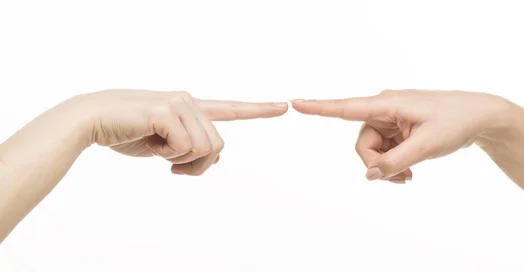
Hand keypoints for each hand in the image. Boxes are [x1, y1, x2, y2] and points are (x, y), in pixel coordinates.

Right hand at [71, 89, 287, 175]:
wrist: (92, 121)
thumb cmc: (127, 132)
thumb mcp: (165, 145)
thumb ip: (191, 147)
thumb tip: (218, 158)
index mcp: (192, 108)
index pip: (231, 109)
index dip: (258, 110)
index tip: (283, 106)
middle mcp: (190, 101)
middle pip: (217, 146)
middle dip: (198, 165)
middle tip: (173, 168)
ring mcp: (180, 103)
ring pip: (205, 148)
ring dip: (181, 160)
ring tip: (158, 151)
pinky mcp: (166, 110)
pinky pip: (184, 146)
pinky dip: (168, 155)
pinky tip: (151, 143)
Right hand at [292, 90, 511, 182]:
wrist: (479, 117)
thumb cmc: (455, 122)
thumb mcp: (425, 146)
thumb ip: (394, 162)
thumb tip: (369, 175)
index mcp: (387, 104)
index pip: (346, 107)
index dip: (319, 108)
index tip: (295, 103)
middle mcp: (384, 108)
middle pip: (362, 143)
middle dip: (376, 164)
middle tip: (400, 178)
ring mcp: (391, 118)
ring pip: (373, 149)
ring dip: (387, 166)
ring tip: (409, 176)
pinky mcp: (398, 127)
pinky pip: (385, 149)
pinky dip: (394, 163)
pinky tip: (409, 171)